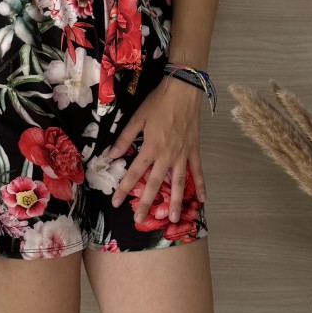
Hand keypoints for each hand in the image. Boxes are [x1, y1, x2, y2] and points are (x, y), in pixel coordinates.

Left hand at [109, 75, 206, 226]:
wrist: (184, 91)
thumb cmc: (158, 103)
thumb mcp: (137, 118)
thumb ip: (124, 138)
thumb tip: (110, 155)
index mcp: (150, 148)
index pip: (134, 173)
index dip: (124, 189)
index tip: (116, 203)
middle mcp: (167, 156)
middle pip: (155, 184)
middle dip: (147, 204)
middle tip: (140, 221)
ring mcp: (182, 155)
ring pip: (178, 184)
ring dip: (175, 203)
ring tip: (172, 219)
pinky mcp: (194, 151)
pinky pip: (197, 172)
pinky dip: (200, 186)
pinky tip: (202, 200)